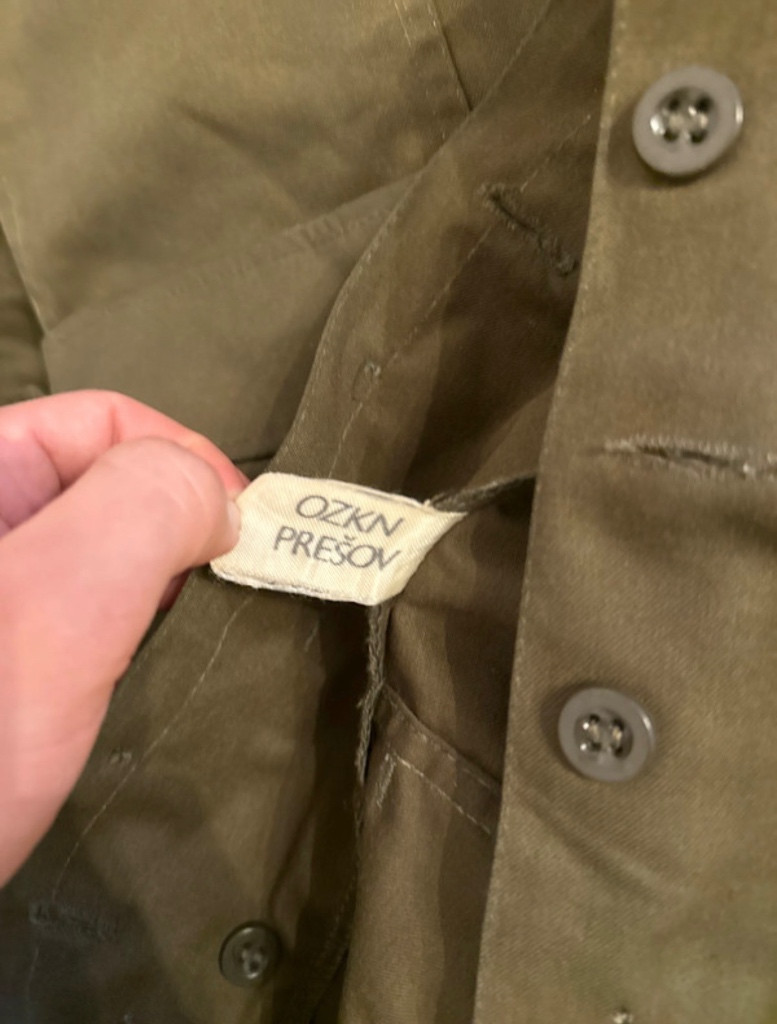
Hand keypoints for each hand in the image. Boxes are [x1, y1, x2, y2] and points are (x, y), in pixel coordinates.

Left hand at [0, 390, 246, 884]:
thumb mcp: (48, 605)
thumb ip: (143, 510)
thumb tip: (219, 500)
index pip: (102, 421)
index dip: (186, 460)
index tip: (243, 540)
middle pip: (105, 484)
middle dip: (184, 527)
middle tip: (234, 595)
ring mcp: (1, 607)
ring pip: (104, 556)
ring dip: (169, 588)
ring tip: (207, 639)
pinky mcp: (13, 671)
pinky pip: (90, 624)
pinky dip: (143, 637)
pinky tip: (165, 675)